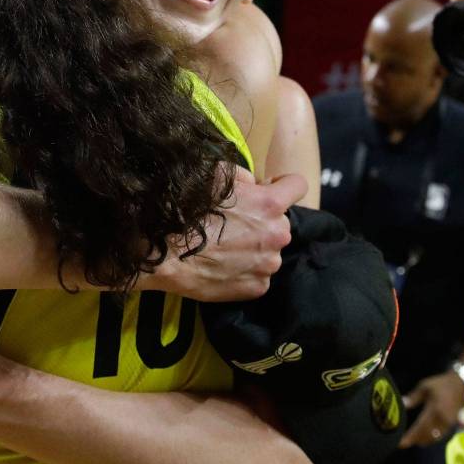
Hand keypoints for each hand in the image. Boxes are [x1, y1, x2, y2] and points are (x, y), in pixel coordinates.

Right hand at [146, 166, 306, 301]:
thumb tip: (254, 183)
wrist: (165, 253)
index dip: (283, 184)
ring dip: (256, 248)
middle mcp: (277, 234)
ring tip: (225, 249)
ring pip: (270, 251)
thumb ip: (242, 175)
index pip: (299, 185)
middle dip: (264, 221)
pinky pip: (259, 275)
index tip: (267, 189)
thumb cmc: (187, 210)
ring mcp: (269, 264)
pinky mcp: (257, 288)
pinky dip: (246, 271)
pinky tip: (224, 267)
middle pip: (282, 223)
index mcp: (270, 203)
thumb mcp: (214, 175)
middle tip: (236, 224)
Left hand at [398, 370, 463, 448]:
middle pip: (427, 436)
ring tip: (414, 440)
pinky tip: (426, 437)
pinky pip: (441, 435)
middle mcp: (442, 420)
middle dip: (416, 440)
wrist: (461, 384)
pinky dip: (432, 437)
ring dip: (424, 440)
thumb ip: (413, 397)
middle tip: (404, 442)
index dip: (410, 437)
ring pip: (435, 437)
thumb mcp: (425, 387)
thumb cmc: (442, 384)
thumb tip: (402, 404)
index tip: (401, 443)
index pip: (420, 428)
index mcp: (434, 410)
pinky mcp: (453, 424)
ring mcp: (449, 423)